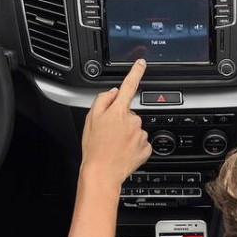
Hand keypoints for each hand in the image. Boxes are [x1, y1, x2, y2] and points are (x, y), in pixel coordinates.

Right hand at [80, 59, 151, 187]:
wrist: (102, 173)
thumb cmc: (94, 148)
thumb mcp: (90, 119)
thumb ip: (102, 100)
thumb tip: (113, 92)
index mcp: (118, 111)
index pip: (129, 86)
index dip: (135, 72)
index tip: (141, 63)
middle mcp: (133, 120)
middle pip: (129, 113)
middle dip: (121, 121)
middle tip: (109, 134)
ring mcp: (140, 135)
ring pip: (135, 129)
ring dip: (127, 135)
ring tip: (115, 145)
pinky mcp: (146, 148)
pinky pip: (141, 143)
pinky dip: (133, 147)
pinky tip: (123, 152)